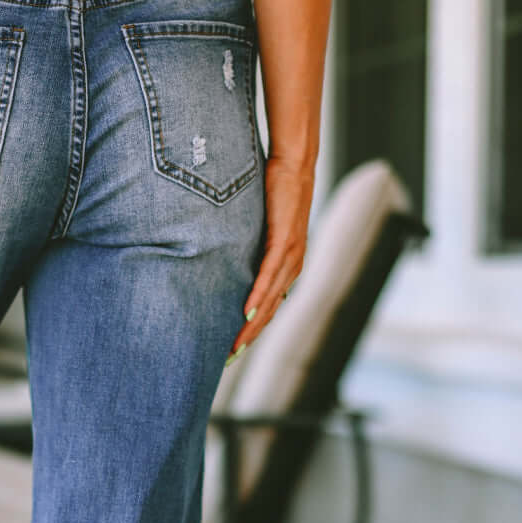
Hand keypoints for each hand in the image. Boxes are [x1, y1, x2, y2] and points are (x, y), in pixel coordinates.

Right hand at [227, 155, 314, 360]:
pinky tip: (247, 311)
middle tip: (230, 357)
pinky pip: (269, 274)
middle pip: (270, 310)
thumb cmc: (275, 193)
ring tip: (236, 343)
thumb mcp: (260, 227)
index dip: (254, 329)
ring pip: (270, 298)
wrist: (293, 165)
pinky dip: (258, 295)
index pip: (270, 306)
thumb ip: (250, 247)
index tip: (235, 348)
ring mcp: (290, 255)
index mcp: (288, 266)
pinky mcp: (284, 240)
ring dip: (253, 324)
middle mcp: (292, 266)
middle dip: (250, 335)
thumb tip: (228, 258)